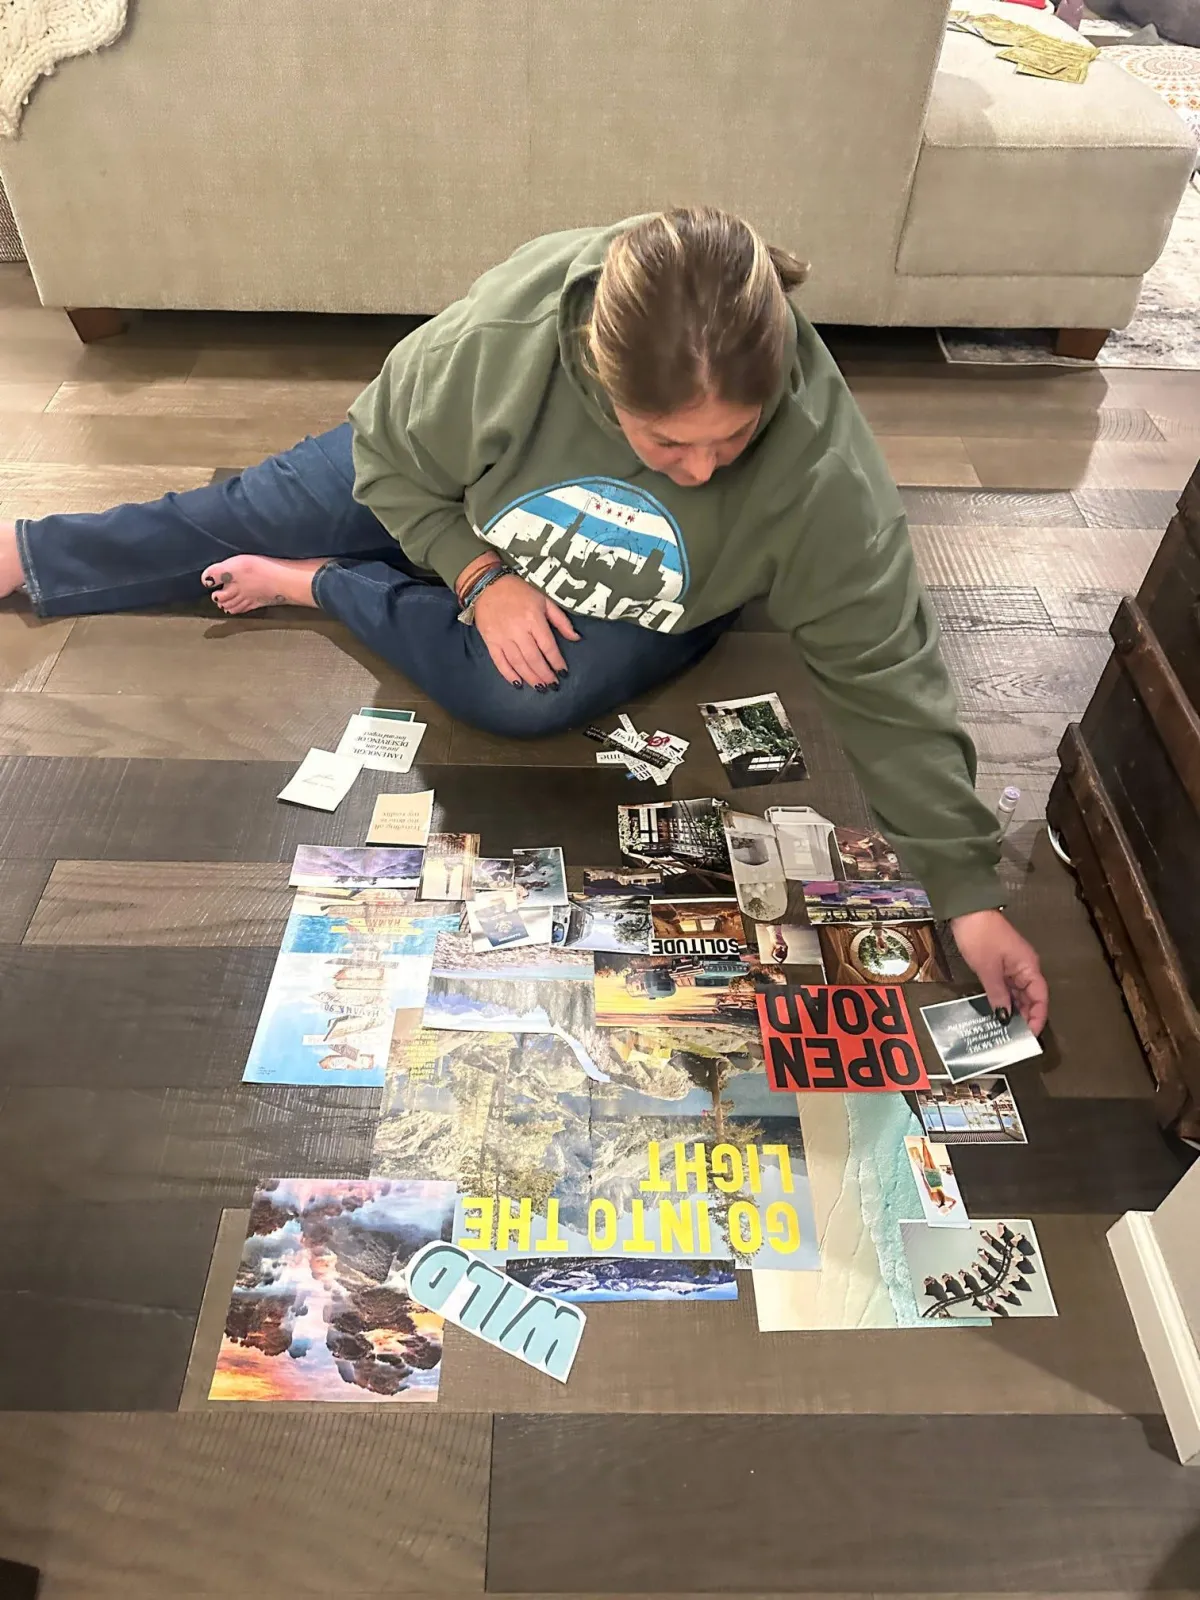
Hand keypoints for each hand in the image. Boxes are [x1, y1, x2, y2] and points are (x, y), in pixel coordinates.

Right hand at [473, 574, 580, 687]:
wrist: (487, 584)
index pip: (548, 646)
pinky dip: (509, 674)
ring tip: (540, 687)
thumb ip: (561, 620)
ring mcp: (502, 637)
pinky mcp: (490, 641)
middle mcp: (518, 630)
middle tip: (553, 685)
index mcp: (533, 619)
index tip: (563, 672)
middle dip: (545, 674)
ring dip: (530, 677)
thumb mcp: (544, 599)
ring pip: (518, 662)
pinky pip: (499, 661)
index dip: (556, 661)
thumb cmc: (519, 591)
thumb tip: (576, 638)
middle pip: (533, 658)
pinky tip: (518, 683)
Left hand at [949, 909, 1048, 1035]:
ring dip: (1014, 1010)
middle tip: (1014, 1038)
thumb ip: (998, 994)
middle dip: (1025, 1017)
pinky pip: (1007, 986)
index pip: (1041, 997)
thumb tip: (1005, 1017)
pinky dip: (1004, 1000)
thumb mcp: (988, 969)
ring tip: (1005, 1031)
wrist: (968, 910)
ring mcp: (1013, 965)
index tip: (1030, 1036)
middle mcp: (1025, 967)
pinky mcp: (1000, 964)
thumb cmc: (981, 936)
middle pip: (1031, 997)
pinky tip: (997, 1012)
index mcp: (1029, 967)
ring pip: (1018, 993)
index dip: (1038, 1017)